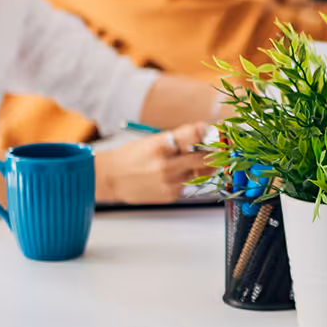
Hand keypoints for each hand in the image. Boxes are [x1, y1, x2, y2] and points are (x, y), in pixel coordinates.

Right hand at [95, 125, 209, 204]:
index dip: (206, 133)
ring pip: (199, 173)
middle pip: (204, 157)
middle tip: (215, 149)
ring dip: (199, 167)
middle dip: (211, 153)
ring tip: (186, 163)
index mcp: (162, 145)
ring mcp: (170, 182)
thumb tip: (204, 132)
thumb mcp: (153, 140)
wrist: (111, 179)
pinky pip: (187, 184)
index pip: (195, 135)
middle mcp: (167, 164)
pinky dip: (185, 179)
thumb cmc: (131, 156)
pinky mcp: (170, 195)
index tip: (210, 132)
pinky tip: (172, 176)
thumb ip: (178, 138)